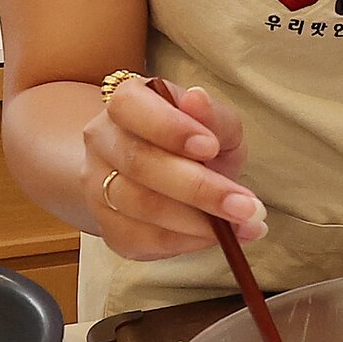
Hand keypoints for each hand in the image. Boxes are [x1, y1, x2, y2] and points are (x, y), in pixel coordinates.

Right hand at [81, 75, 265, 260]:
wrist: (162, 177)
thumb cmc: (193, 143)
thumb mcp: (214, 123)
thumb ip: (212, 116)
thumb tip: (198, 100)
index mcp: (126, 102)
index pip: (130, 106)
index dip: (168, 127)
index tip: (211, 147)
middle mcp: (102, 141)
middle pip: (138, 164)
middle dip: (198, 188)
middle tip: (245, 205)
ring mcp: (96, 187)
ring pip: (141, 206)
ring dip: (198, 221)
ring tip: (245, 223)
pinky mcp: (108, 228)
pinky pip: (143, 239)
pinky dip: (187, 241)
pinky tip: (220, 236)